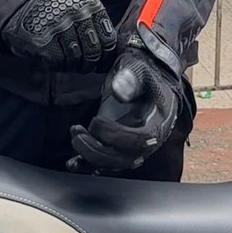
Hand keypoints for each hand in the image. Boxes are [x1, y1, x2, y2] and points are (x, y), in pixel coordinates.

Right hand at [1, 0, 116, 72]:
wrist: (23, 10)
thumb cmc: (57, 15)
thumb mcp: (81, 11)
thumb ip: (97, 28)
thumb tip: (112, 56)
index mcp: (90, 4)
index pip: (109, 38)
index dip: (107, 56)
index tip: (102, 61)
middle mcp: (75, 13)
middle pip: (94, 51)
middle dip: (90, 64)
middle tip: (84, 65)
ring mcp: (58, 26)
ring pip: (77, 59)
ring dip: (73, 65)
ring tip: (66, 58)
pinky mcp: (42, 40)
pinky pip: (59, 63)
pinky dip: (58, 65)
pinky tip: (54, 56)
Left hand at [70, 45, 179, 170]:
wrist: (148, 77)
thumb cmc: (144, 73)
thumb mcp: (139, 68)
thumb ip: (131, 78)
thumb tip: (118, 91)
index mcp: (158, 122)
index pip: (139, 140)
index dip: (116, 135)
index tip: (96, 121)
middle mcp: (148, 141)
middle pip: (124, 158)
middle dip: (97, 151)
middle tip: (77, 134)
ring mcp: (134, 146)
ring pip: (114, 163)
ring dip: (90, 156)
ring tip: (75, 136)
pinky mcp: (120, 146)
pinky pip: (106, 162)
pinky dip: (89, 165)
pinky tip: (72, 163)